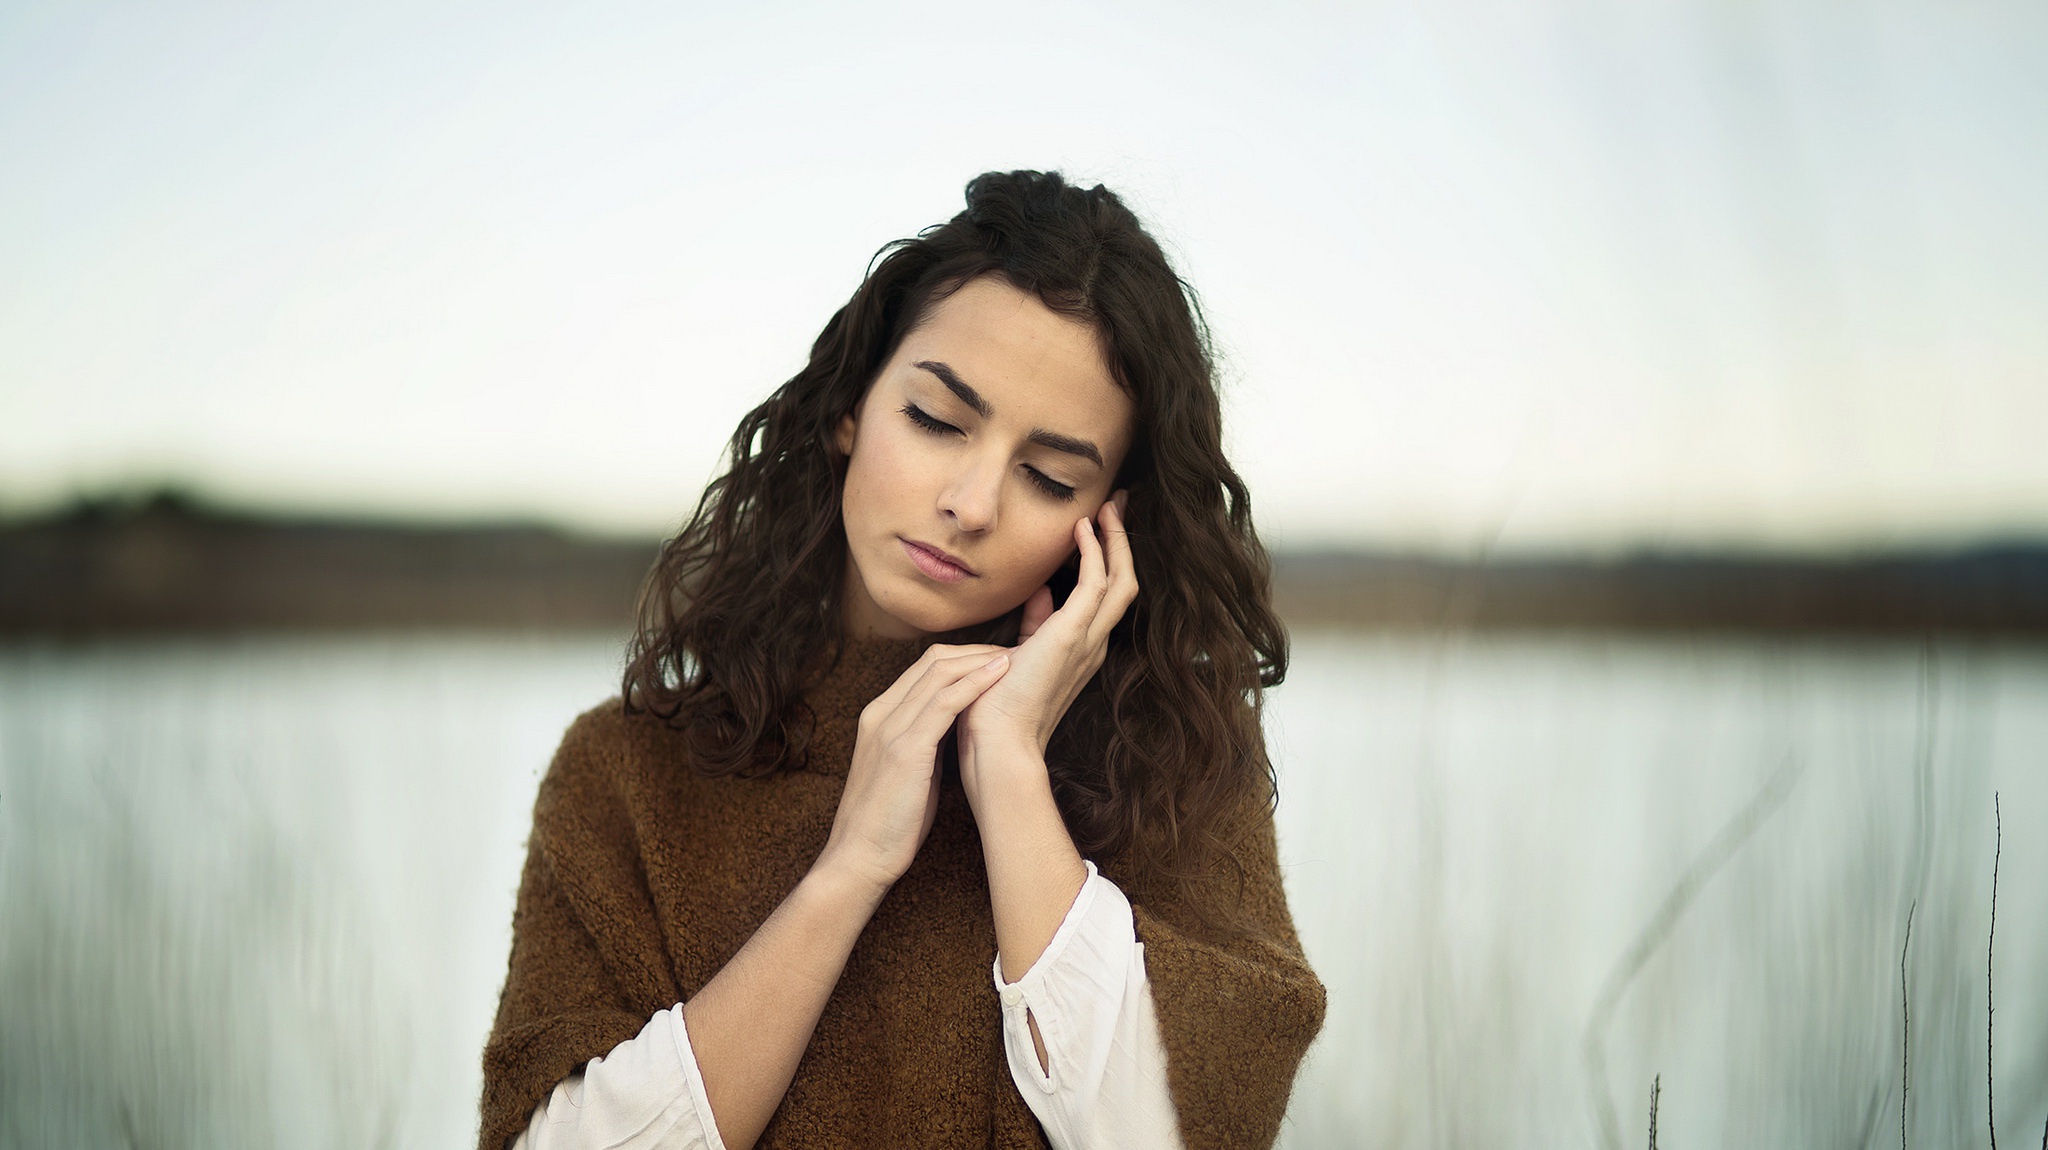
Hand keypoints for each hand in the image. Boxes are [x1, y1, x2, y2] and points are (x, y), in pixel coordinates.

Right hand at [815, 643, 1008, 893]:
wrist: (860, 856)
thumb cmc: (890, 820)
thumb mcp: (907, 769)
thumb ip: (925, 741)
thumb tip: (959, 727)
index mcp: (880, 716)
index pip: (925, 668)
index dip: (965, 658)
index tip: (999, 661)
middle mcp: (881, 713)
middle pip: (933, 660)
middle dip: (977, 651)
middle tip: (1015, 654)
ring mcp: (890, 728)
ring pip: (939, 673)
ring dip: (981, 660)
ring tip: (1015, 658)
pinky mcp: (904, 748)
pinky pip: (944, 702)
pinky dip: (974, 683)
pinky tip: (999, 675)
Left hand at [957, 491, 1136, 766]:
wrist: (999, 745)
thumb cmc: (999, 709)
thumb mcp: (1020, 655)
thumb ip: (1035, 623)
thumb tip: (1039, 590)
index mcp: (1082, 651)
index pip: (1106, 596)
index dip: (1107, 558)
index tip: (1098, 524)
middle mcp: (1094, 645)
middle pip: (1125, 582)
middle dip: (1122, 541)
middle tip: (1118, 504)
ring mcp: (1089, 642)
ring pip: (1121, 580)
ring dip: (1116, 540)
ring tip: (1110, 506)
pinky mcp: (1073, 636)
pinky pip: (1097, 584)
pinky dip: (1095, 553)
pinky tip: (1083, 528)